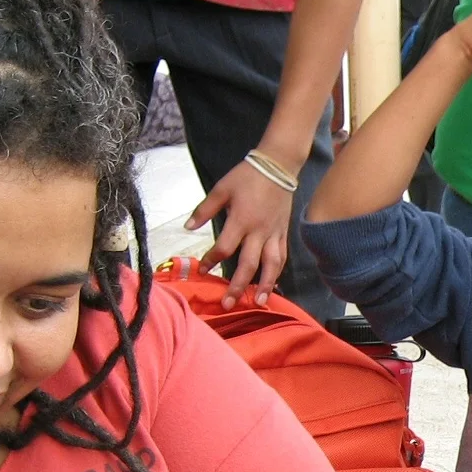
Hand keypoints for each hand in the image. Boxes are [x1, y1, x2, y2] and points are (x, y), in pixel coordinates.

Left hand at [186, 158, 294, 308]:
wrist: (277, 166)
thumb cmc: (246, 177)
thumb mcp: (221, 189)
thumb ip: (204, 210)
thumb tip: (188, 228)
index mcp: (241, 220)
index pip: (225, 247)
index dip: (211, 260)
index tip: (202, 268)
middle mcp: (259, 231)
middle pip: (248, 264)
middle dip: (237, 286)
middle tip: (227, 304)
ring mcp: (273, 234)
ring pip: (271, 265)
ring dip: (265, 285)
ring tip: (258, 302)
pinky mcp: (283, 233)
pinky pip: (281, 256)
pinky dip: (277, 272)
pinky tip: (273, 285)